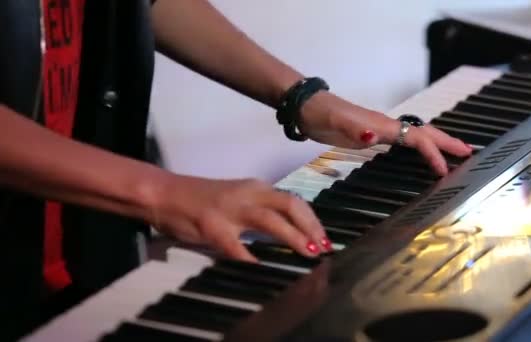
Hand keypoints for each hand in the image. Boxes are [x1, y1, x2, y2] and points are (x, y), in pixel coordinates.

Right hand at [147, 175, 328, 261]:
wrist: (164, 193)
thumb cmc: (200, 199)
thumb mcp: (237, 200)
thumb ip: (261, 211)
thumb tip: (290, 231)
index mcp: (256, 188)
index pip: (293, 201)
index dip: (313, 220)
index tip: (324, 238)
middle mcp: (248, 194)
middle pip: (290, 205)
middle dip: (311, 227)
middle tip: (323, 247)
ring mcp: (230, 210)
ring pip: (271, 221)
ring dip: (293, 238)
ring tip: (308, 252)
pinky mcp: (212, 226)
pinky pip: (238, 247)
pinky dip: (253, 260)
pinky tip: (263, 270)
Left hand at [298, 91, 472, 175]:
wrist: (305, 107)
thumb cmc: (320, 115)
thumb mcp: (334, 123)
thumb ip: (354, 129)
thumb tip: (375, 135)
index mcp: (382, 125)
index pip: (417, 138)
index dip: (432, 153)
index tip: (443, 171)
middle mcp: (386, 125)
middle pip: (424, 132)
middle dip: (447, 143)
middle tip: (469, 153)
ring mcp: (380, 129)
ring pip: (416, 135)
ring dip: (437, 143)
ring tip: (454, 153)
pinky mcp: (372, 134)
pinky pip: (404, 140)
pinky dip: (419, 146)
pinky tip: (419, 153)